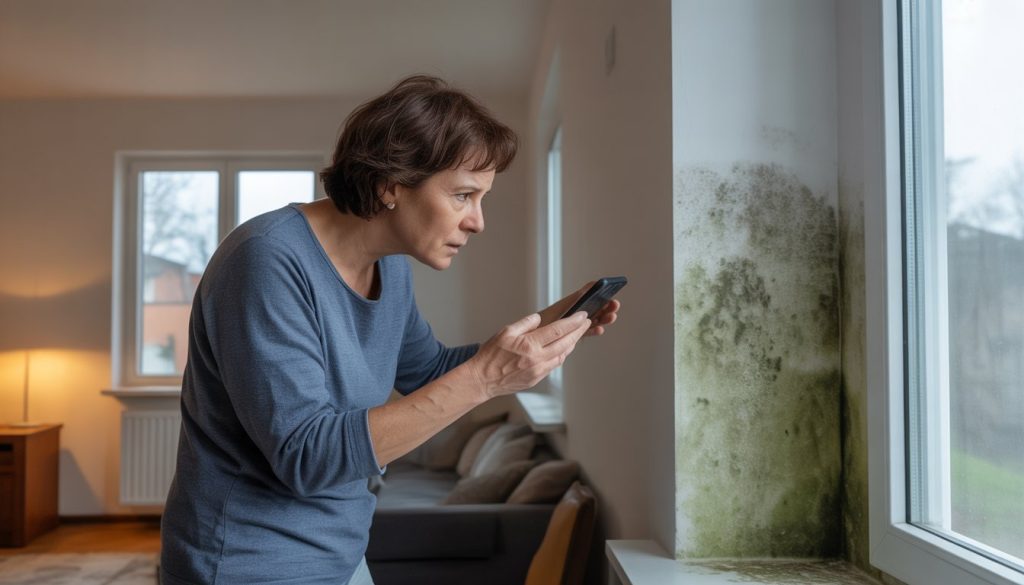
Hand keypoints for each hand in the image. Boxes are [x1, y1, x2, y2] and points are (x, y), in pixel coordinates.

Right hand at [468, 311, 590, 398]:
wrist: (483, 380)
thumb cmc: (491, 356)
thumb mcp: (505, 332)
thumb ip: (525, 324)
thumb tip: (538, 319)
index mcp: (529, 345)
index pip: (558, 330)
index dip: (573, 322)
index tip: (583, 315)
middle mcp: (537, 359)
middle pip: (565, 343)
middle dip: (578, 331)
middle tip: (586, 322)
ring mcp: (538, 371)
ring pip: (562, 356)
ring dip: (571, 344)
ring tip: (576, 334)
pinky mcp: (536, 379)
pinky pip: (553, 366)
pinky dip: (560, 356)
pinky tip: (561, 349)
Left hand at [538, 282, 620, 337]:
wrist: (533, 333)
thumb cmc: (546, 316)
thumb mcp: (565, 304)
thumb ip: (580, 295)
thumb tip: (594, 284)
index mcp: (574, 304)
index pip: (591, 298)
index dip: (603, 296)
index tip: (611, 294)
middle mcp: (576, 314)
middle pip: (595, 309)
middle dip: (606, 308)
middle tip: (615, 306)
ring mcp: (575, 325)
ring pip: (594, 321)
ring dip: (603, 319)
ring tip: (611, 317)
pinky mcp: (573, 335)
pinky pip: (586, 332)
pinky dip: (594, 331)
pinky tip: (600, 329)